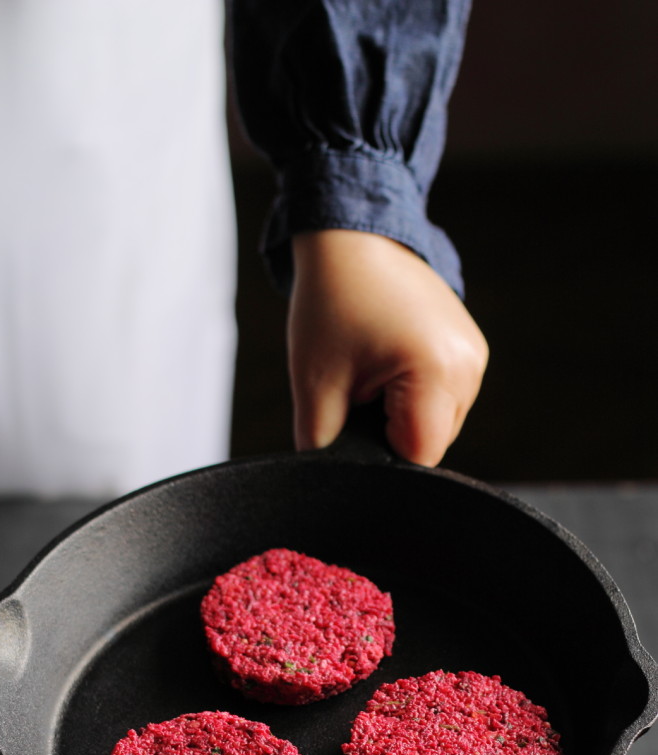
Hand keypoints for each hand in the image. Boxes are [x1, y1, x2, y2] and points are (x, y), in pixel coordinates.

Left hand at [288, 230, 487, 465]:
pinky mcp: (470, 349)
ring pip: (436, 423)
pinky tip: (388, 361)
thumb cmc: (332, 298)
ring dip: (401, 413)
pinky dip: (413, 394)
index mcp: (438, 373)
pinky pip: (442, 397)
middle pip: (430, 444)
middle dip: (388, 432)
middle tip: (355, 389)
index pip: (418, 457)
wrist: (353, 238)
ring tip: (371, 369)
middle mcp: (469, 367)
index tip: (353, 428)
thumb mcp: (314, 382)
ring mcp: (475, 356)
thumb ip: (321, 445)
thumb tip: (328, 481)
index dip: (380, 456)